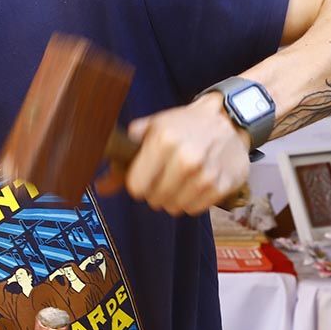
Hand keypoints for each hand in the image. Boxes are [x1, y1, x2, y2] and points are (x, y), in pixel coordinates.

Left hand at [98, 94, 251, 214]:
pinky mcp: (221, 187)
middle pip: (154, 199)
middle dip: (155, 190)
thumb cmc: (185, 124)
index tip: (146, 174)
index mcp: (163, 141)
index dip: (138, 182)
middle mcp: (186, 159)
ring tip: (182, 178)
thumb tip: (101, 187)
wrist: (230, 120)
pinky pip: (193, 209)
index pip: (136, 187)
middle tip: (166, 174)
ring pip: (173, 207)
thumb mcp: (152, 128)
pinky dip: (192, 200)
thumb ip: (124, 158)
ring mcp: (205, 175)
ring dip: (173, 197)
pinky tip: (196, 183)